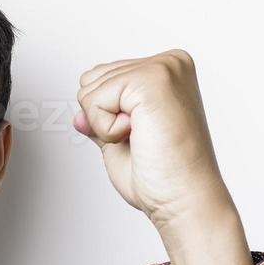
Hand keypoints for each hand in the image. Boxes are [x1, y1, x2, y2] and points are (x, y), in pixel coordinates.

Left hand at [73, 49, 234, 231]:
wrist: (185, 200)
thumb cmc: (164, 179)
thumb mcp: (120, 143)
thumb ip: (100, 121)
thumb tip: (78, 115)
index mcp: (167, 72)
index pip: (102, 77)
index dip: (105, 117)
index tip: (142, 137)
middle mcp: (169, 63)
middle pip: (92, 79)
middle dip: (103, 119)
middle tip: (142, 140)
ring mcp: (163, 68)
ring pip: (90, 88)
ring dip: (106, 125)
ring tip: (143, 139)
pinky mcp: (152, 79)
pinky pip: (95, 100)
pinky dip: (107, 129)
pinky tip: (139, 137)